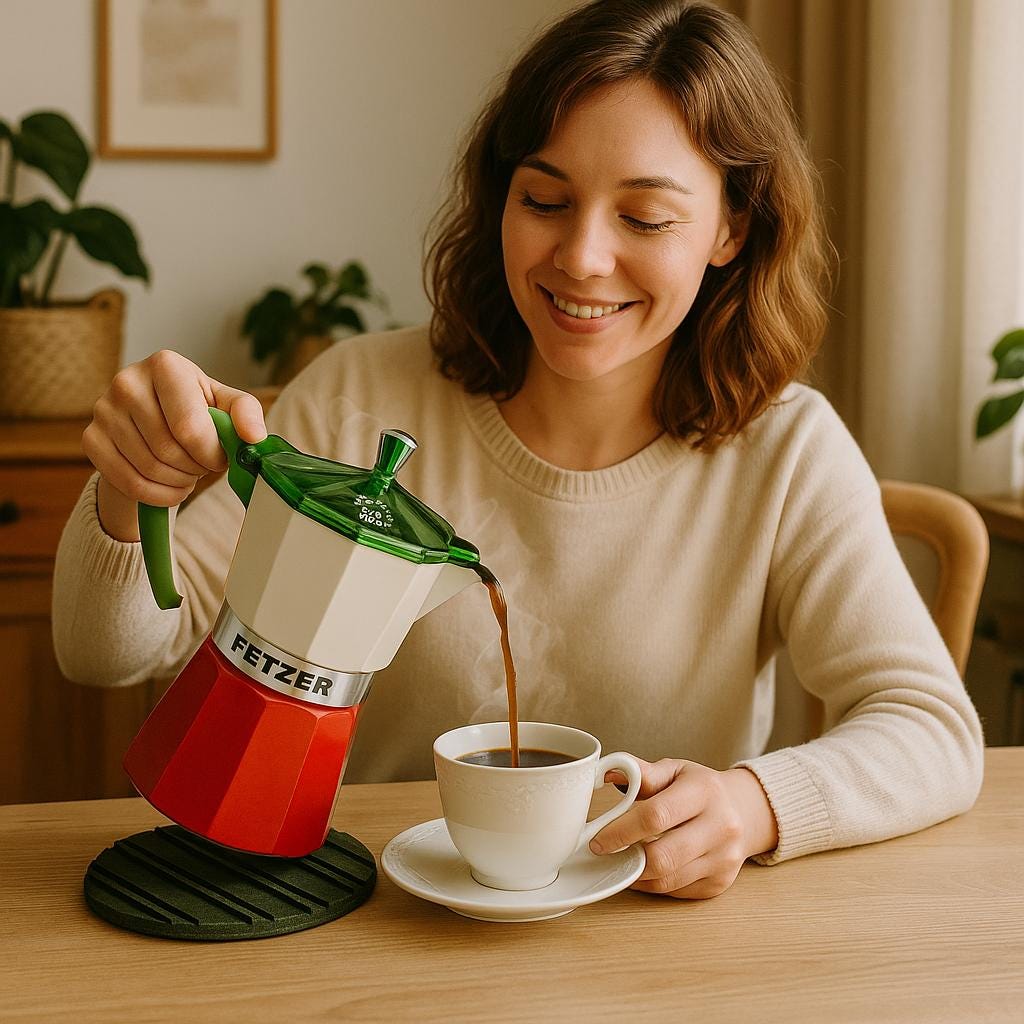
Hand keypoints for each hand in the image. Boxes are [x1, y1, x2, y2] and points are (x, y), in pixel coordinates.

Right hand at [82, 349, 266, 540]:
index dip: (210, 453)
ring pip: (148, 468)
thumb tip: (254, 436)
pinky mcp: (91, 438)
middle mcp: (127, 381)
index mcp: (165, 365)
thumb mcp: (227, 404)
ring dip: (178, 482)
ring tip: (189, 472)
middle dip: (196, 467)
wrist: (158, 418)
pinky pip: (127, 482)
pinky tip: (171, 487)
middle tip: (204, 465)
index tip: (220, 457)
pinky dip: (158, 495)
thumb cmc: (197, 408)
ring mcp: (103, 409)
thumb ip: (246, 414)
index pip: (189, 427)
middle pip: (168, 450)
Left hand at [591, 758, 778, 898]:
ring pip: (667, 879)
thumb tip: (608, 772)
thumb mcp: (675, 771)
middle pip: (663, 856)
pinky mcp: (720, 882)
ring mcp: (723, 859)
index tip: (598, 839)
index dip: (621, 830)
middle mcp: (721, 827)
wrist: (745, 811)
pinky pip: (676, 891)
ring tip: (622, 860)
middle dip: (626, 858)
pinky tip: (644, 869)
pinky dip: (654, 884)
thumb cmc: (701, 789)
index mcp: (704, 792)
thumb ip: (642, 773)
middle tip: (606, 853)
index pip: (656, 816)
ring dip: (637, 874)